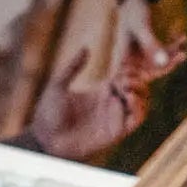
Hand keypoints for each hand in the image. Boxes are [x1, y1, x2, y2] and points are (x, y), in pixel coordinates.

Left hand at [27, 44, 146, 159]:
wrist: (44, 139)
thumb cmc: (47, 113)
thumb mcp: (58, 84)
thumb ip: (73, 67)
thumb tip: (86, 48)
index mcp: (101, 91)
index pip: (126, 78)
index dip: (132, 69)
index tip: (126, 62)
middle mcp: (111, 104)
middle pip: (139, 90)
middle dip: (139, 80)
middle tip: (126, 76)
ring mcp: (113, 119)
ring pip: (141, 106)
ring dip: (140, 94)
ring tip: (126, 87)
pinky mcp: (113, 133)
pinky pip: (133, 122)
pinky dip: (135, 109)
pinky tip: (124, 98)